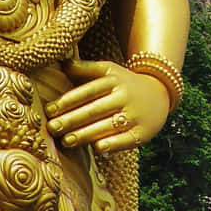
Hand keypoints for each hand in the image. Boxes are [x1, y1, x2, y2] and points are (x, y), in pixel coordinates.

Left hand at [47, 58, 170, 152]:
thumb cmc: (125, 83)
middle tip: (52, 127)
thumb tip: (62, 62)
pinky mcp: (143, 132)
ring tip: (66, 141)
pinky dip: (112, 144)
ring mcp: (135, 115)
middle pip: (94, 110)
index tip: (49, 110)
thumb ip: (86, 69)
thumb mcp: (110, 70)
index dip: (68, 101)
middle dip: (71, 120)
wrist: (160, 94)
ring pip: (107, 125)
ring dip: (85, 134)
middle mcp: (124, 96)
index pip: (88, 91)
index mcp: (114, 80)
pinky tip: (97, 148)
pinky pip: (126, 139)